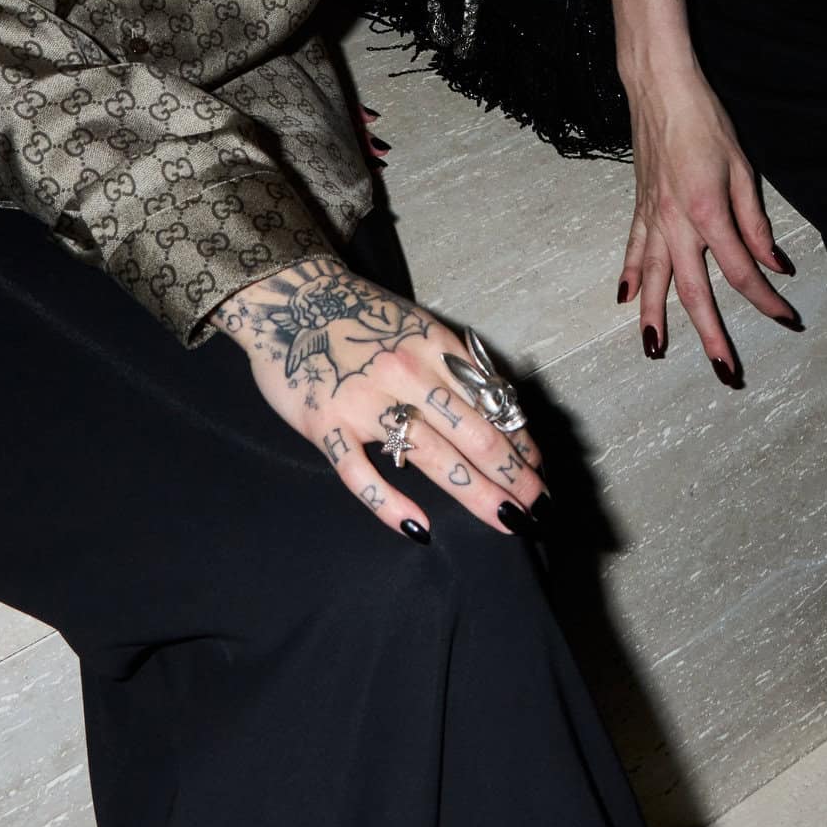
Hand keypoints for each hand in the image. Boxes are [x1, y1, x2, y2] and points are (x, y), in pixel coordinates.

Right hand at [217, 255, 547, 541]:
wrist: (288, 298)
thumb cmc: (361, 316)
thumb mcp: (417, 327)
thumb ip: (453, 367)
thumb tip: (500, 413)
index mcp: (435, 346)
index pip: (491, 401)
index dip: (520, 439)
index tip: (538, 470)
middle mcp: (408, 373)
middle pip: (474, 433)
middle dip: (512, 474)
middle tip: (536, 507)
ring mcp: (366, 401)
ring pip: (432, 456)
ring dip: (475, 492)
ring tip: (505, 519)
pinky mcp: (326, 424)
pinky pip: (361, 473)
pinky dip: (390, 504)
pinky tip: (419, 528)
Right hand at [621, 64, 799, 376]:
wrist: (660, 88)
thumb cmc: (705, 121)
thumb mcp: (742, 169)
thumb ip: (755, 222)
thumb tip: (775, 263)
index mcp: (708, 212)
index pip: (742, 270)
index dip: (766, 299)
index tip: (787, 317)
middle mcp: (675, 223)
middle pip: (694, 292)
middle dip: (711, 335)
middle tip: (725, 371)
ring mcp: (652, 218)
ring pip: (654, 281)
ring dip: (655, 319)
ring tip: (656, 353)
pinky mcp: (639, 208)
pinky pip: (633, 251)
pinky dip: (630, 278)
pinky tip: (626, 299)